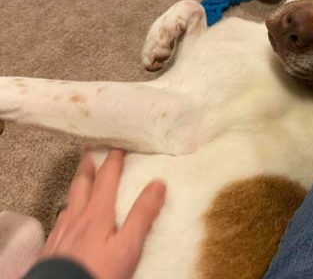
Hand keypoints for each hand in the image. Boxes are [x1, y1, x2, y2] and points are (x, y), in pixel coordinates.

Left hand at [40, 149, 165, 278]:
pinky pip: (60, 219)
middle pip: (82, 184)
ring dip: (77, 185)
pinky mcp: (52, 248)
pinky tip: (67, 216)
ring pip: (69, 200)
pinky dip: (67, 208)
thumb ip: (142, 214)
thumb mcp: (129, 245)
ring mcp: (62, 232)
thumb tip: (158, 184)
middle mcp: (77, 217)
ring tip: (80, 179)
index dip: (113, 162)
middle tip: (89, 152)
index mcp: (97, 213)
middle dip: (88, 166)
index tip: (118, 147)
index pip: (106, 179)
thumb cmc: (99, 271)